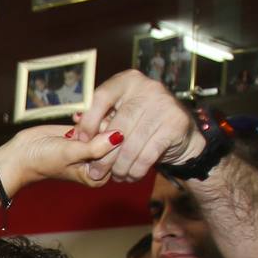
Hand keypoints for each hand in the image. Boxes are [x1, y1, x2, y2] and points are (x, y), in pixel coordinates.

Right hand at [0, 122, 120, 188]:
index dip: (110, 139)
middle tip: (83, 129)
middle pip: (114, 140)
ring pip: (105, 127)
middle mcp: (98, 162)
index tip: (96, 133)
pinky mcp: (83, 134)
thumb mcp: (71, 155)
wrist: (22, 153)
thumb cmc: (43, 161)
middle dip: (101, 129)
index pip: (118, 154)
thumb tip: (119, 136)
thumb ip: (96, 148)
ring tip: (75, 125)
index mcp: (99, 175)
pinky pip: (94, 121)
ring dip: (93, 121)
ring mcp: (91, 147)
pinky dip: (87, 117)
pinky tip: (74, 118)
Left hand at [69, 70, 206, 184]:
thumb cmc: (143, 124)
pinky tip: (131, 176)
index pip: (101, 96)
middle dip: (104, 155)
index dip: (88, 121)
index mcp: (128, 80)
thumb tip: (75, 124)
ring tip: (116, 176)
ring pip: (131, 144)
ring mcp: (164, 104)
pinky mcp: (175, 124)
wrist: (182, 134)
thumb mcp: (122, 115)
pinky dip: (136, 170)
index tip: (81, 140)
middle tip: (96, 171)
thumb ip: (101, 118)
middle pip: (117, 127)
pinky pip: (147, 155)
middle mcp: (147, 88)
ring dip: (120, 167)